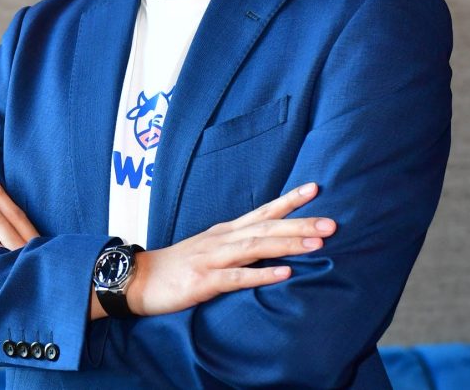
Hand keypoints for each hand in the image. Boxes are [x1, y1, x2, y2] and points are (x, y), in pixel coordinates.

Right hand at [120, 182, 335, 317]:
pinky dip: (262, 274)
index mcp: (225, 232)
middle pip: (266, 227)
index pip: (262, 212)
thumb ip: (237, 248)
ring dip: (287, 244)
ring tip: (316, 243)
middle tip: (332, 223)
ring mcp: (212, 258)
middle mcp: (221, 239)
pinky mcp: (203, 281)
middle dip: (300, 223)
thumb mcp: (209, 251)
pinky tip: (284, 274)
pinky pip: (237, 277)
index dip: (289, 201)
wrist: (137, 280)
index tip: (315, 188)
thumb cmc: (177, 267)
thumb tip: (270, 248)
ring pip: (256, 247)